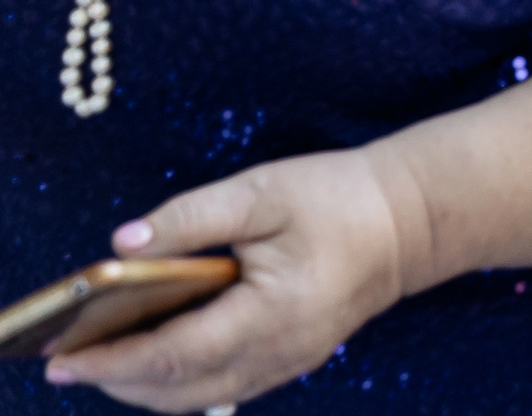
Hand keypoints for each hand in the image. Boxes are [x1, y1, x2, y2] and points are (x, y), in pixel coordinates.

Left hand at [47, 147, 425, 411]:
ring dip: (147, 387)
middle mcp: (279, 351)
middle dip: (118, 382)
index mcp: (271, 313)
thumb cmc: (341, 197)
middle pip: (179, 390)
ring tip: (104, 362)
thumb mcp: (263, 191)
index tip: (62, 361)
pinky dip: (183, 380)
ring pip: (201, 395)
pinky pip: (226, 385)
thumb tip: (122, 244)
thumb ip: (191, 217)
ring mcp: (289, 361)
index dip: (109, 363)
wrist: (414, 217)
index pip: (171, 355)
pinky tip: (160, 355)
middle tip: (70, 363)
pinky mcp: (294, 358)